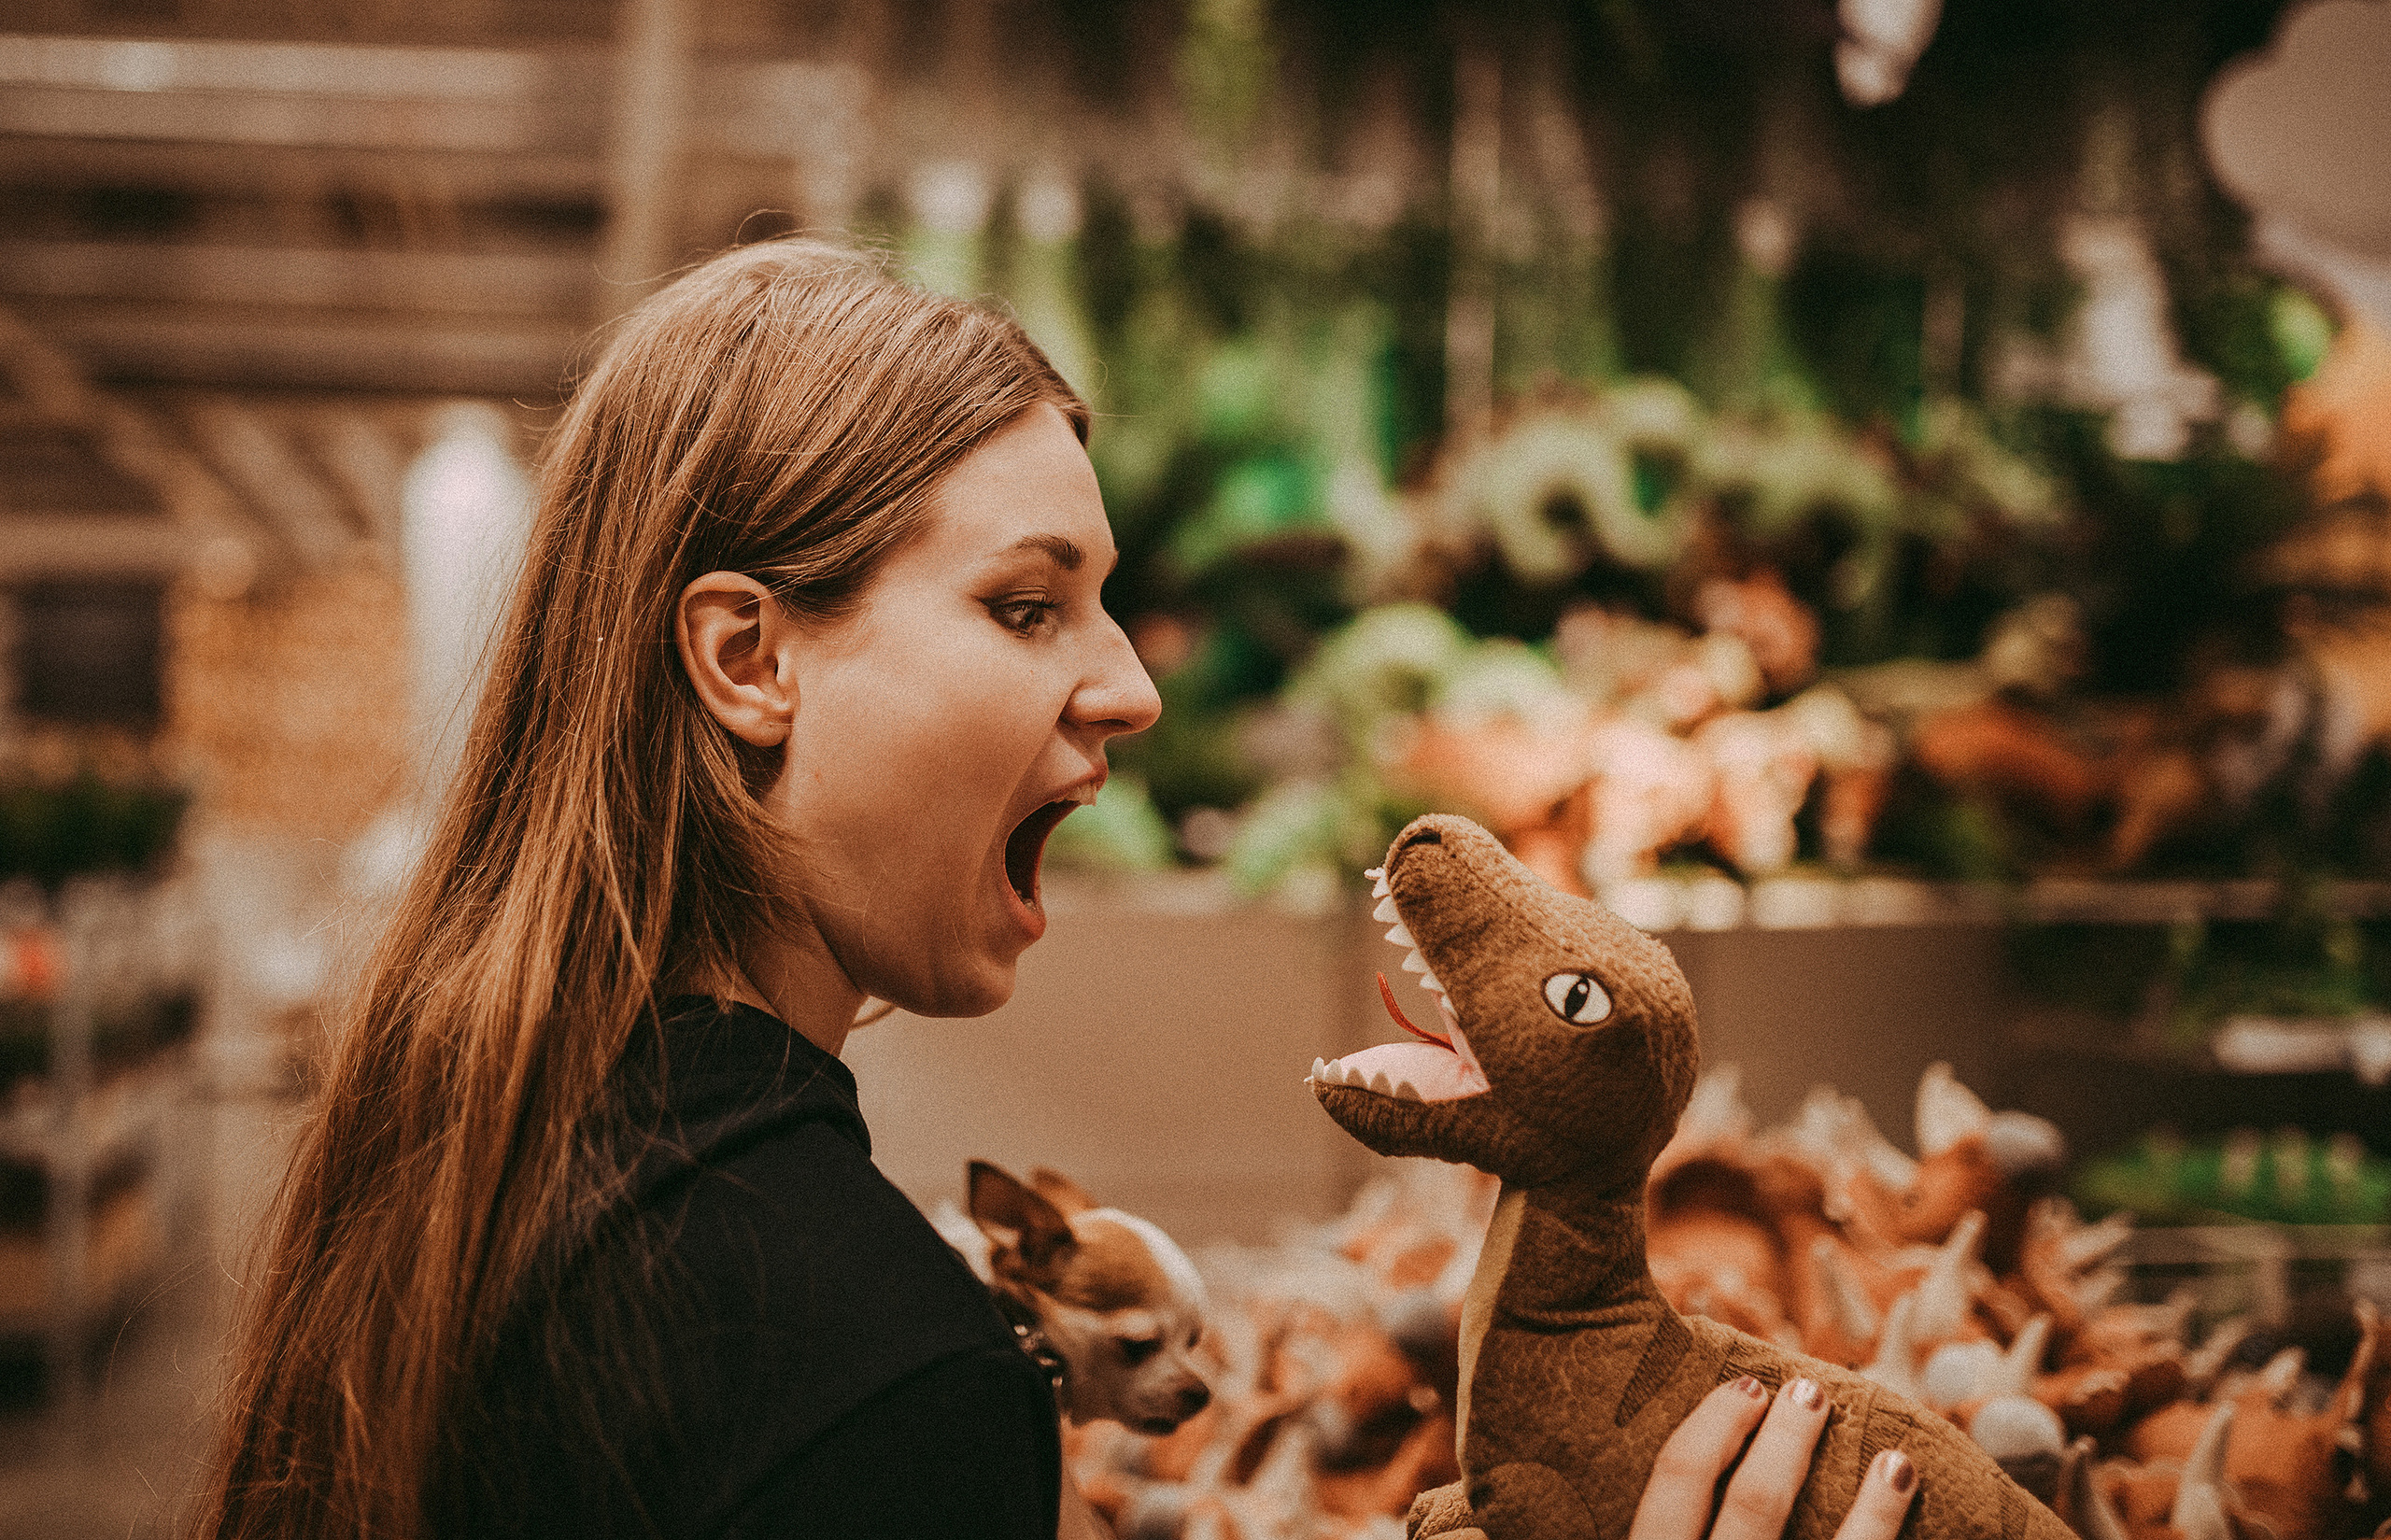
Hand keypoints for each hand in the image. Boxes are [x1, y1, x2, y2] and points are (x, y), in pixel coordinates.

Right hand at [1628, 1376, 1917, 1539]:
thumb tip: (1638, 1483)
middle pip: (1747, 1501)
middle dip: (1775, 1436)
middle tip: (1801, 1390)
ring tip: (1830, 1411)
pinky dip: (1880, 1515)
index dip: (1710, 1428)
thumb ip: (1667, 1519)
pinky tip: (1899, 1473)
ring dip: (1809, 1457)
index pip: (1675, 1482)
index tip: (1744, 1389)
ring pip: (1788, 1527)